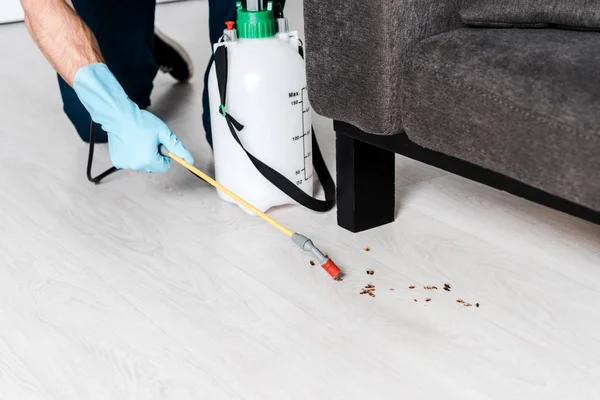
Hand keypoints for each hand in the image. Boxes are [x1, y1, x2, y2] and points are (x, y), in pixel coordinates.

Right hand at [73, 63, 193, 171]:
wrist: (119, 116)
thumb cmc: (142, 123)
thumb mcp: (164, 133)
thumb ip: (178, 148)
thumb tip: (190, 160)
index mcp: (149, 161)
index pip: (164, 166)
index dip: (164, 155)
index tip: (159, 144)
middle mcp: (136, 166)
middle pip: (153, 166)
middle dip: (153, 155)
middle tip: (148, 140)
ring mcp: (125, 164)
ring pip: (142, 164)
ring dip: (142, 155)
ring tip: (137, 140)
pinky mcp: (117, 161)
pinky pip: (130, 161)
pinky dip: (131, 154)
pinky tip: (129, 142)